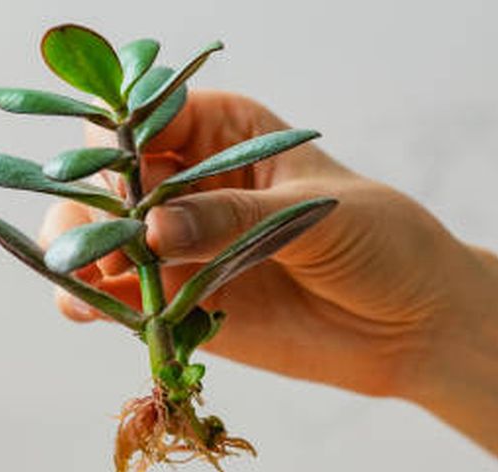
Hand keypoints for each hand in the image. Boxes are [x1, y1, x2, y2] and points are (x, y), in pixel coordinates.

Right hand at [42, 90, 497, 398]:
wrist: (415, 326)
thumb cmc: (383, 243)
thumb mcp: (314, 214)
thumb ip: (232, 219)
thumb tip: (156, 229)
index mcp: (223, 133)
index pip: (143, 119)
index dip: (117, 140)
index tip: (119, 174)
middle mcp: (190, 185)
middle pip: (108, 181)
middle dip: (94, 206)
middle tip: (105, 242)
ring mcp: (180, 247)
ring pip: (102, 242)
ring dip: (82, 256)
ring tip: (87, 279)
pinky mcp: (181, 304)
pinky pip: (122, 300)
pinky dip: (95, 304)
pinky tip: (84, 310)